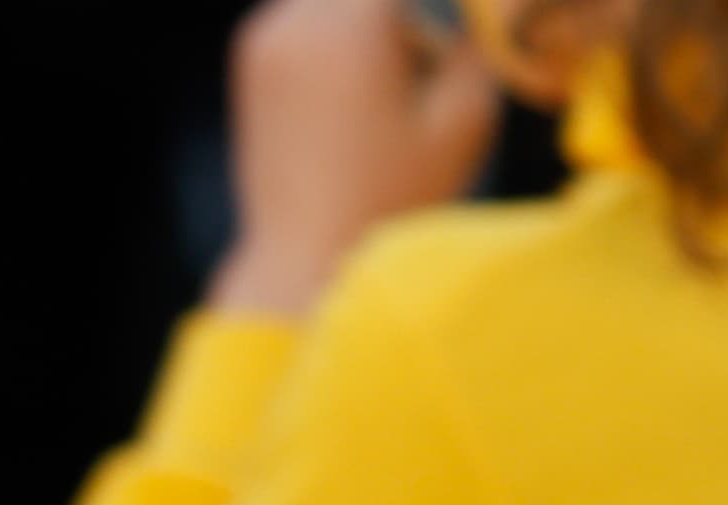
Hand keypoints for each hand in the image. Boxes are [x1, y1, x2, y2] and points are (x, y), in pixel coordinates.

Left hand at [203, 0, 501, 322]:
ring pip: (332, 0)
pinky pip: (303, 20)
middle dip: (403, 14)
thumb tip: (475, 20)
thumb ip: (476, 52)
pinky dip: (336, 36)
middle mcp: (296, 18)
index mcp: (350, 27)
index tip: (459, 33)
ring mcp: (264, 37)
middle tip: (427, 65)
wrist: (308, 256)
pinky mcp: (251, 61)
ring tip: (391, 81)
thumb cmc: (396, 198)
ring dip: (368, 21)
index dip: (441, 5)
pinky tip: (355, 94)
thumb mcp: (461, 126)